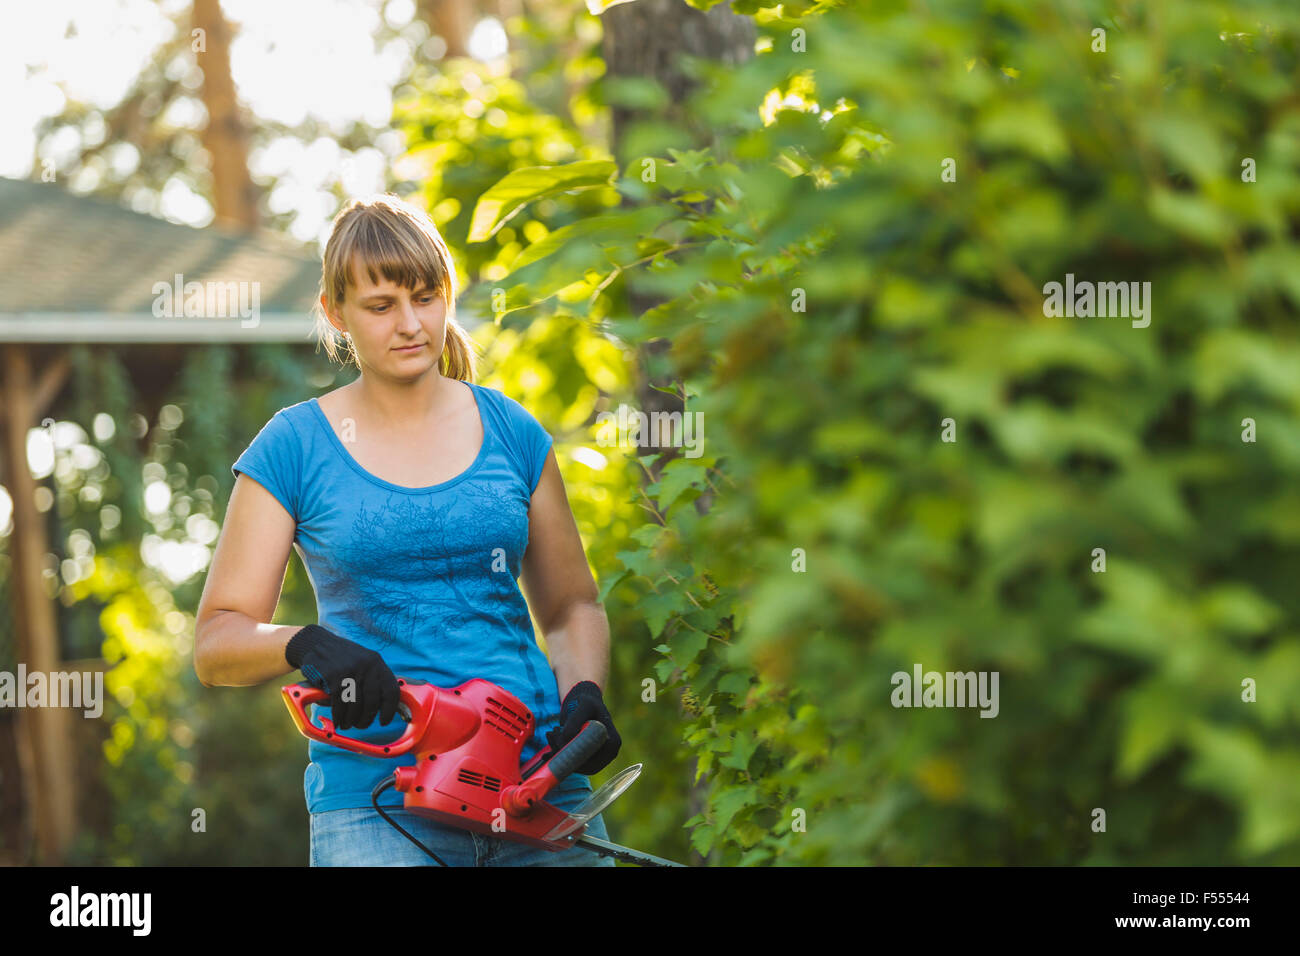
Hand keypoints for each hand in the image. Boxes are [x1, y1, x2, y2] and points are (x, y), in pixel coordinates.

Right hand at [285, 625, 399, 730]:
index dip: (389, 710)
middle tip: (361, 725)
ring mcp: (350, 672)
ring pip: (356, 706)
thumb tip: (383, 707)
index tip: (384, 721)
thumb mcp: (363, 661)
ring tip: (348, 724)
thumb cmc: (342, 658)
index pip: (391, 690)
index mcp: (377, 662)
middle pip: (372, 702)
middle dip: (366, 718)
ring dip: (351, 720)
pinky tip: (338, 720)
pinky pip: (339, 705)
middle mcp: (366, 666)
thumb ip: (373, 679)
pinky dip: (339, 717)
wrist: (316, 644)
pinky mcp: (334, 678)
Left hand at [545, 681, 621, 774]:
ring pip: (575, 765)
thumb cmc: (587, 702)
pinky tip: (548, 748)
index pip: (592, 758)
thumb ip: (575, 721)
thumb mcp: (583, 706)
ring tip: (551, 733)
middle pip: (583, 765)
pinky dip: (557, 756)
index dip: (572, 752)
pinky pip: (571, 764)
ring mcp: (597, 758)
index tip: (557, 736)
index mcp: (612, 742)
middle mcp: (607, 754)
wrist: (585, 702)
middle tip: (550, 734)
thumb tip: (566, 740)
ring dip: (558, 753)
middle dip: (563, 753)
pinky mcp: (587, 759)